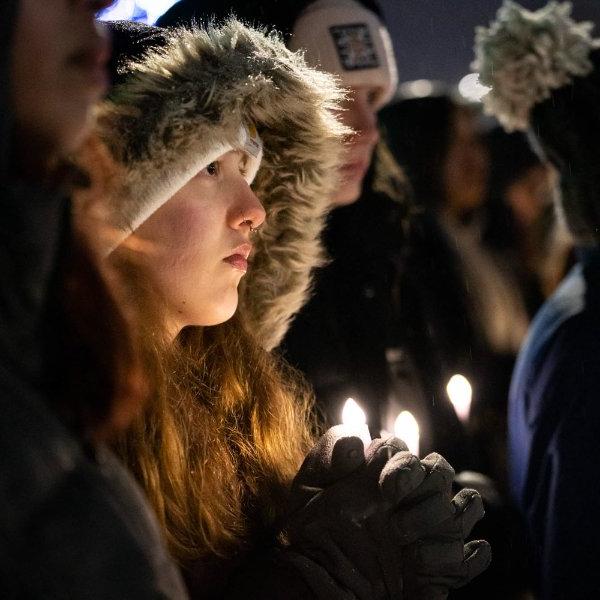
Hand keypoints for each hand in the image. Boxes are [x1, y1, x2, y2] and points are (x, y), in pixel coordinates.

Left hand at [284, 427, 490, 598]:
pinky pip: (477, 554)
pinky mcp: (446, 564)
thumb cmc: (315, 528)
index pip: (405, 451)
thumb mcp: (309, 487)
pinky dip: (462, 559)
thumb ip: (330, 456)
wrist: (322, 579)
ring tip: (408, 551)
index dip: (401, 467)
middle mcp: (412, 492)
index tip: (385, 489)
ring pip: (467, 505)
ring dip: (442, 524)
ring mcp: (432, 526)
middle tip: (396, 522)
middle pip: (440, 470)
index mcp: (382, 469)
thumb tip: (357, 442)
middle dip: (425, 490)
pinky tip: (424, 569)